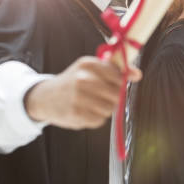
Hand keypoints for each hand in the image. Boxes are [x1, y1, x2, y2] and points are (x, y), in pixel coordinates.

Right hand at [24, 56, 141, 128]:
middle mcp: (82, 78)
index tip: (115, 84)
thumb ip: (116, 69)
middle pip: (116, 93)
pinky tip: (86, 111)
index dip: (119, 82)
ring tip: (92, 104)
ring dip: (105, 108)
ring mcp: (78, 97)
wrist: (45, 97)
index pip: (117, 75)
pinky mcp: (75, 114)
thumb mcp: (91, 68)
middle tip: (103, 96)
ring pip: (110, 108)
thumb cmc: (74, 81)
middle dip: (114, 97)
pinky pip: (100, 120)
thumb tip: (138, 74)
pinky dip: (96, 118)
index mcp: (87, 63)